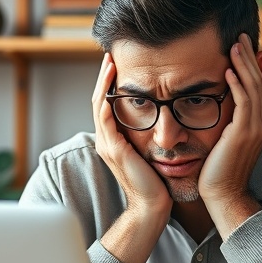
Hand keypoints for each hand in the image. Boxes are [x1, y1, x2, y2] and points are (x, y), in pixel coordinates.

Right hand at [91, 53, 171, 214]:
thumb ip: (149, 136)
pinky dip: (108, 100)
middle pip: (98, 100)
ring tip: (110, 63)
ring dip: (104, 83)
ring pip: (99, 105)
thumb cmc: (157, 183)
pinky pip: (106, 119)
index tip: (118, 64)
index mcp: (113, 140)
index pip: (107, 104)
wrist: (152, 207)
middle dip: (104, 77)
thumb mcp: (151, 152)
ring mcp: (107, 145)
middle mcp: (106, 141)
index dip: (110, 84)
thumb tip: (163, 118)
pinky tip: (114, 87)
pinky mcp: (115, 150)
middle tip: (110, 55)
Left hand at [198, 34, 261, 230]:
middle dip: (248, 57)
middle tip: (239, 36)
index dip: (250, 65)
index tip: (240, 47)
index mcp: (259, 124)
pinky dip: (237, 84)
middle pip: (258, 81)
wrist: (223, 195)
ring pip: (253, 87)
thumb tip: (221, 104)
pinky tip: (227, 71)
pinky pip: (243, 102)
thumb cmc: (219, 171)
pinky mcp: (243, 133)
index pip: (257, 87)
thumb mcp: (226, 140)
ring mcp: (256, 127)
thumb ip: (228, 121)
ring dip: (243, 64)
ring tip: (234, 44)